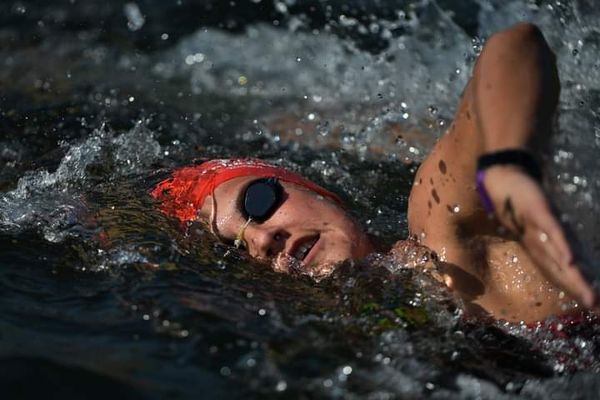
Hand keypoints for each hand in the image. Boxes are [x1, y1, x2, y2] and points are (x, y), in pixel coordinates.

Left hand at [484, 165, 595, 306]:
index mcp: (539, 251)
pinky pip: (551, 231)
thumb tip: (569, 258)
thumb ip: (552, 242)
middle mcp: (537, 246)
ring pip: (557, 258)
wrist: (503, 184)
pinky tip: (571, 261)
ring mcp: (536, 230)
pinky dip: (560, 246)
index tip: (594, 308)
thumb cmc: (522, 208)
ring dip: (572, 278)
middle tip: (597, 308)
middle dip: (578, 292)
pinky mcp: (538, 213)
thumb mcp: (538, 228)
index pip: (558, 275)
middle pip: (560, 272)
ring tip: (590, 296)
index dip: (574, 292)